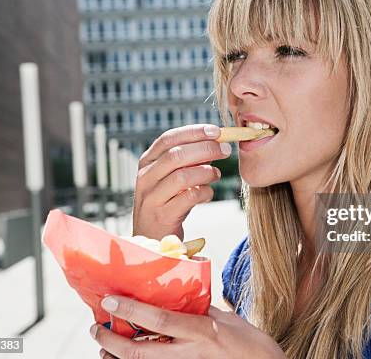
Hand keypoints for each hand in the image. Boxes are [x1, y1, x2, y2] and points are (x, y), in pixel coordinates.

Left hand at [89, 296, 285, 358]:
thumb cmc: (251, 344)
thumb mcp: (227, 319)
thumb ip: (201, 309)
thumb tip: (180, 297)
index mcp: (203, 331)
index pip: (160, 320)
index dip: (133, 310)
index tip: (111, 301)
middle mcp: (190, 353)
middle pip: (141, 353)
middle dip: (112, 342)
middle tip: (96, 329)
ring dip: (118, 357)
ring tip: (105, 346)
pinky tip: (126, 356)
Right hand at [132, 124, 229, 239]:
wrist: (151, 239)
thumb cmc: (167, 202)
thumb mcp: (170, 178)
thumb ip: (188, 160)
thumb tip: (215, 141)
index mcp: (147, 163)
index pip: (168, 139)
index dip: (193, 132)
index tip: (215, 131)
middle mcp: (145, 178)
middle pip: (176, 155)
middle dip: (205, 149)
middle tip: (225, 150)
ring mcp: (151, 198)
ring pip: (182, 176)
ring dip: (206, 172)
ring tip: (216, 174)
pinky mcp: (162, 216)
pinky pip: (189, 198)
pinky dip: (204, 193)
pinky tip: (208, 193)